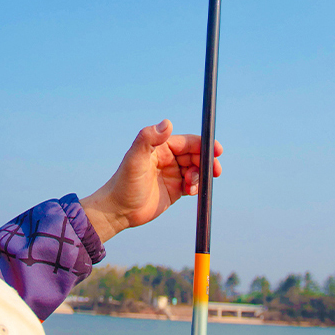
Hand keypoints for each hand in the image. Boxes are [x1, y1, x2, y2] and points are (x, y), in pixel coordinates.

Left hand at [80, 120, 222, 243]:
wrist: (118, 211)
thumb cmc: (124, 184)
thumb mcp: (135, 159)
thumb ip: (148, 139)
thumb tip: (167, 122)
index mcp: (161, 147)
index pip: (188, 142)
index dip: (204, 144)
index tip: (217, 150)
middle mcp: (169, 158)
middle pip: (196, 155)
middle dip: (208, 161)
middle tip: (215, 171)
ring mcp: (172, 173)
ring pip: (196, 170)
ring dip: (201, 176)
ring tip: (191, 186)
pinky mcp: (175, 189)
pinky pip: (193, 184)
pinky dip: (197, 187)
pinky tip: (190, 192)